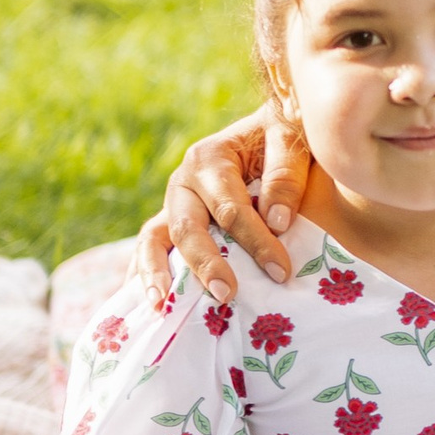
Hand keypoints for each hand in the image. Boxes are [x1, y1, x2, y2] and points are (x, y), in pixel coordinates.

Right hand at [133, 106, 304, 303]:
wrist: (268, 129)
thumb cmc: (283, 135)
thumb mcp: (290, 140)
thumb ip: (284, 176)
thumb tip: (276, 222)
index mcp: (210, 158)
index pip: (230, 208)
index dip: (256, 241)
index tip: (281, 270)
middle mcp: (184, 181)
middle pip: (187, 228)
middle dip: (206, 264)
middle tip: (228, 295)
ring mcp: (174, 203)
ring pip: (154, 239)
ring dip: (156, 273)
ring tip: (160, 305)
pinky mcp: (172, 220)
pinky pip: (151, 248)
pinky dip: (144, 273)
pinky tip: (151, 304)